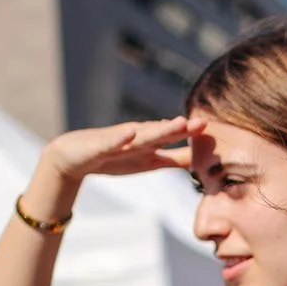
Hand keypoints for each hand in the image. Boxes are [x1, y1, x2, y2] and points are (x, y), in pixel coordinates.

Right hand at [40, 115, 199, 183]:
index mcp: (150, 143)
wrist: (73, 157)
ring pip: (140, 135)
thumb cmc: (114, 158)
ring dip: (158, 130)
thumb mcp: (150, 162)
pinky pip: (111, 142)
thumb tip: (201, 159)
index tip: (213, 129)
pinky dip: (121, 138)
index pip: (174, 138)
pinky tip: (130, 132)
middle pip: (162, 133)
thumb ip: (174, 159)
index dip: (192, 134)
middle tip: (201, 123)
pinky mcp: (100, 146)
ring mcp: (119, 140)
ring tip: (175, 124)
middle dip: (181, 129)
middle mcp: (137, 137)